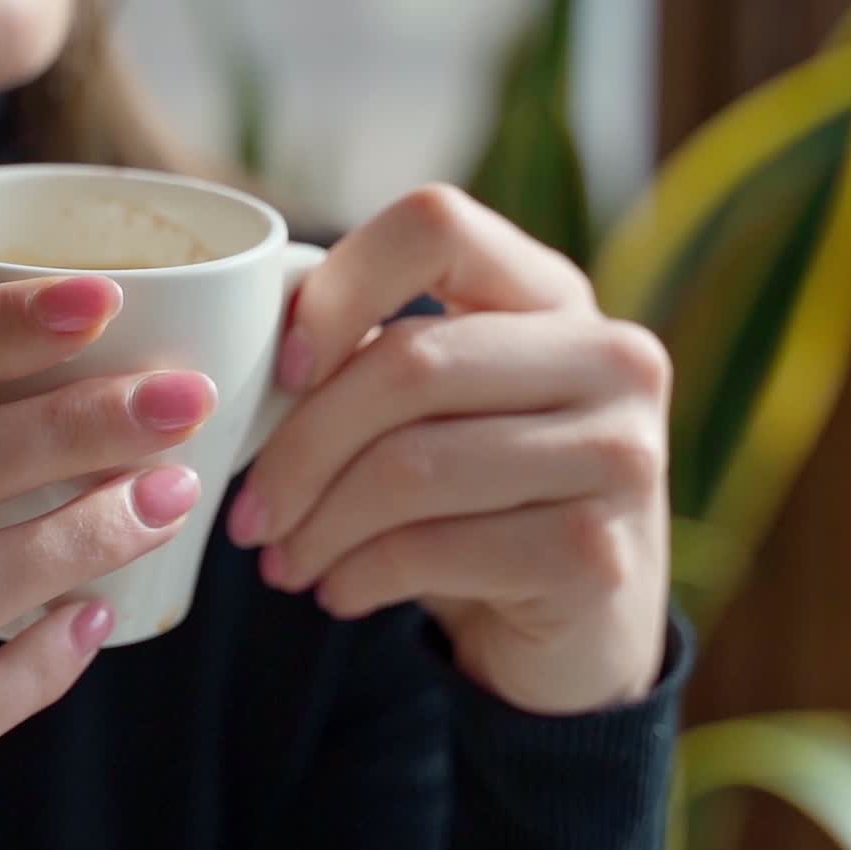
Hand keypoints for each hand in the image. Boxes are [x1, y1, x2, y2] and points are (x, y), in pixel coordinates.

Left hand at [228, 186, 670, 716]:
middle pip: (409, 362)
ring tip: (282, 559)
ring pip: (411, 466)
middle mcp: (608, 356)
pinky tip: (337, 590)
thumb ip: (365, 357)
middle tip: (246, 514)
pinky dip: (358, 575)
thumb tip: (232, 359)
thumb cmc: (477, 492)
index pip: (435, 226)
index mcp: (551, 292)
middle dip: (300, 448)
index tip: (282, 369)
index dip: (341, 287)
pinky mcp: (598, 553)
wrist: (578, 623)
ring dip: (317, 525)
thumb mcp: (435, 406)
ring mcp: (618, 454)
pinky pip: (434, 549)